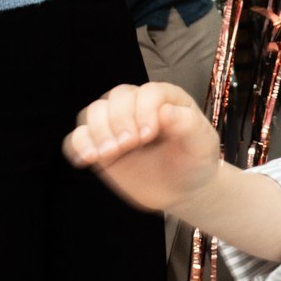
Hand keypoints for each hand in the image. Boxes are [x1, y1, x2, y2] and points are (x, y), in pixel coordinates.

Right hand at [63, 82, 221, 214]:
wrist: (182, 188)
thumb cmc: (195, 160)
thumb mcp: (202, 144)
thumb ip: (188, 125)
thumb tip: (165, 111)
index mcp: (165, 98)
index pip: (147, 93)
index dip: (143, 111)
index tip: (147, 136)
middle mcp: (137, 105)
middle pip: (116, 98)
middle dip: (117, 121)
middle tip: (125, 146)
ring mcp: (116, 123)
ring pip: (94, 112)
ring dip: (96, 133)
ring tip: (107, 154)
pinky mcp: (101, 143)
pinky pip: (78, 136)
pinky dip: (78, 145)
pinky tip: (86, 159)